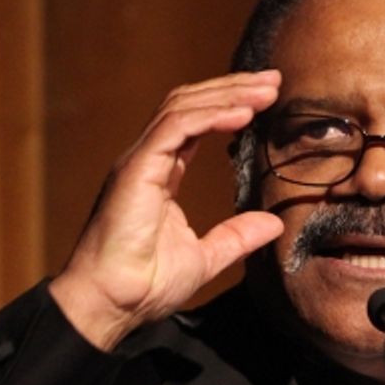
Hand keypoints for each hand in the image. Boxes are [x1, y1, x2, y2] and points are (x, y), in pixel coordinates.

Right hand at [49, 70, 283, 349]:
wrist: (110, 304)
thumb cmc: (144, 286)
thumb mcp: (205, 258)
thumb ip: (236, 236)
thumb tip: (272, 223)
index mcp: (161, 174)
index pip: (196, 123)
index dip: (231, 105)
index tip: (268, 98)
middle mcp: (148, 159)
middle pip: (191, 104)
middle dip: (234, 88)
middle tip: (274, 80)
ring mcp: (139, 161)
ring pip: (182, 107)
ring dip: (227, 94)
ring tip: (265, 90)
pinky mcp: (136, 168)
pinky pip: (174, 127)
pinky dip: (209, 115)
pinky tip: (241, 113)